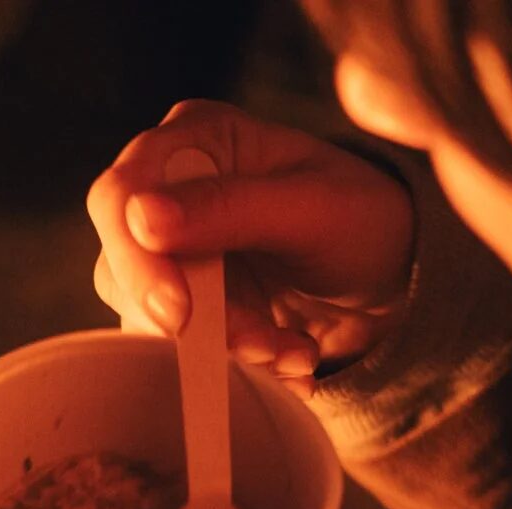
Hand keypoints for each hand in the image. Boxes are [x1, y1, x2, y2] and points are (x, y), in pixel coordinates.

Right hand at [88, 100, 415, 395]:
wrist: (390, 272)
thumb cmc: (361, 217)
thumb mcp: (312, 207)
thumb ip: (229, 207)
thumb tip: (141, 216)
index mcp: (196, 141)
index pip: (121, 195)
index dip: (137, 260)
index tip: (178, 314)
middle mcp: (170, 192)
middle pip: (122, 265)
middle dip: (192, 320)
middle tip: (257, 346)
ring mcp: (174, 252)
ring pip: (149, 316)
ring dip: (223, 348)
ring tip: (291, 350)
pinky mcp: (187, 302)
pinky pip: (182, 348)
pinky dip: (236, 364)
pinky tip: (290, 357)